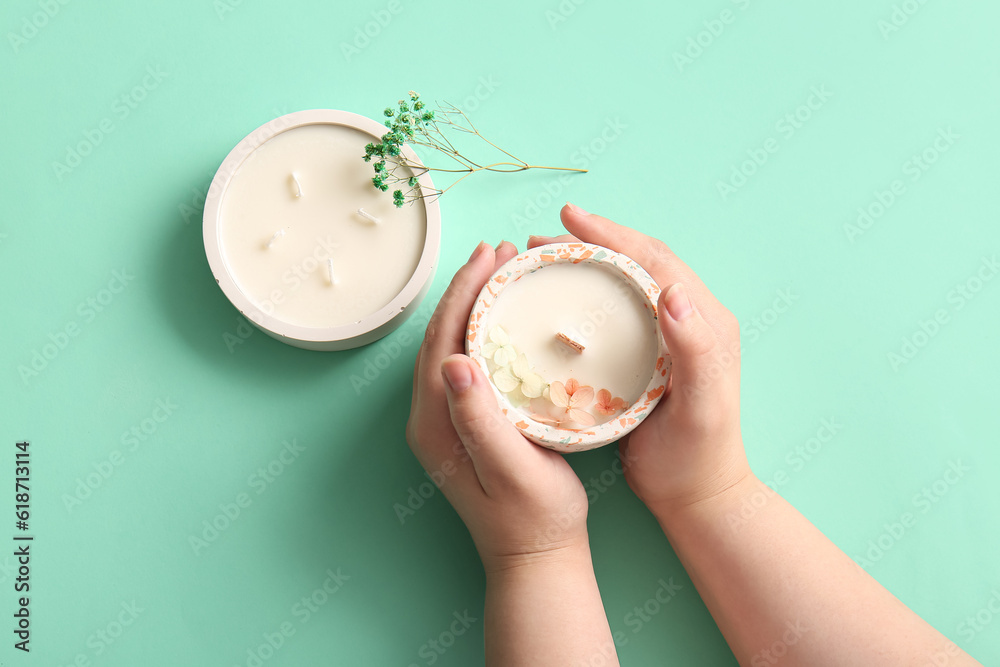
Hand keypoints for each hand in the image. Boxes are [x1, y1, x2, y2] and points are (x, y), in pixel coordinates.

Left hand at [406, 240, 590, 572]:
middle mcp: (430, 419)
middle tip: (500, 251)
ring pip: (453, 346)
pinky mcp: (463, 425)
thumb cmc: (534, 518)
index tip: (491, 255)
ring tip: (503, 270)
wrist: (536, 559)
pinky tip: (506, 316)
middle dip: (468, 288)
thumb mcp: (512, 470)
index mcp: (434, 424)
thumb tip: (454, 361)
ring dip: (474, 304)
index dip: (464, 293)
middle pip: (442, 336)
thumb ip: (480, 419)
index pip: (442, 340)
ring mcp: (444, 422)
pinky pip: (467, 363)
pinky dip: (483, 330)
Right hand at [528, 204, 750, 518]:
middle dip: (593, 241)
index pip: (656, 261)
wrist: (696, 494)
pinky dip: (586, 293)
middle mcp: (689, 319)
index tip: (570, 220)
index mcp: (705, 321)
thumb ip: (695, 349)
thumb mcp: (701, 405)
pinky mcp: (647, 354)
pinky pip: (615, 309)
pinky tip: (558, 298)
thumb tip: (674, 291)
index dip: (613, 236)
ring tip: (542, 258)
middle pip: (638, 261)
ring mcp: (666, 335)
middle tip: (543, 238)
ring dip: (587, 263)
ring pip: (625, 281)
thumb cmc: (697, 455)